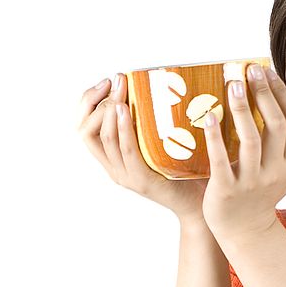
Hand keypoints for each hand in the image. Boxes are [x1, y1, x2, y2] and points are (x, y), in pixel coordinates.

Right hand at [77, 73, 208, 223]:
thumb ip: (152, 124)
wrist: (200, 205)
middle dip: (95, 100)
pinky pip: (125, 150)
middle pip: (85, 130)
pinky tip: (125, 109)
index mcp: (113, 158)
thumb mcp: (162, 144)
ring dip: (108, 109)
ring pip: (103, 138)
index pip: (84, 126)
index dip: (88, 101)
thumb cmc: (186, 172)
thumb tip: (158, 85)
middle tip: (114, 80)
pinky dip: (122, 128)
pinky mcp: (140, 179)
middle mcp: (113, 167)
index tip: (106, 81)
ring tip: (118, 90)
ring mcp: (124, 174)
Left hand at [201, 64, 285, 244]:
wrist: (246, 231)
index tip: (267, 71)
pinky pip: (222, 160)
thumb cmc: (262, 196)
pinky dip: (215, 137)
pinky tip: (208, 116)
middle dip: (264, 92)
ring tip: (232, 85)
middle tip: (250, 69)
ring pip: (252, 140)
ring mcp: (252, 181)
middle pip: (276, 124)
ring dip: (243, 109)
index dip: (283, 93)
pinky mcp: (228, 190)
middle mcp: (276, 170)